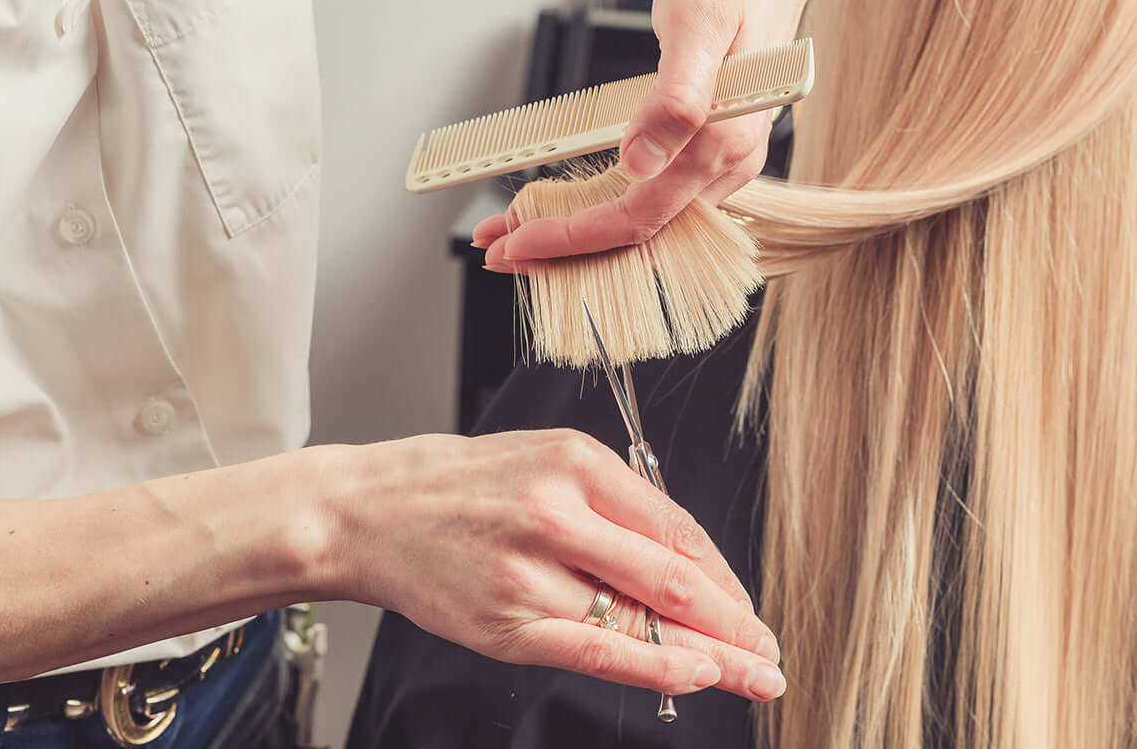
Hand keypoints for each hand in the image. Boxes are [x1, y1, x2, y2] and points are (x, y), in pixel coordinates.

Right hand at [313, 430, 785, 700]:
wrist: (366, 511)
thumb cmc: (459, 487)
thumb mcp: (543, 462)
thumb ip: (613, 506)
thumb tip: (685, 567)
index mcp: (577, 462)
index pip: (677, 529)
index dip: (724, 577)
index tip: (749, 606)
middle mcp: (559, 512)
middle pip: (673, 577)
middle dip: (735, 621)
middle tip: (770, 650)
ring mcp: (532, 570)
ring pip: (642, 619)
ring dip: (711, 653)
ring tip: (753, 675)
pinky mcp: (507, 620)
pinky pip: (598, 650)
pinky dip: (656, 665)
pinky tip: (698, 674)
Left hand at [476, 0, 808, 270]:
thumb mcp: (699, 23)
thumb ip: (677, 95)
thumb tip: (640, 162)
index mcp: (725, 144)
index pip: (640, 219)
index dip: (574, 238)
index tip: (520, 241)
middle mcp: (727, 165)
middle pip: (635, 234)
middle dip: (563, 246)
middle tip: (499, 247)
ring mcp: (718, 162)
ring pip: (639, 221)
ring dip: (575, 231)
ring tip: (517, 227)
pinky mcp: (704, 152)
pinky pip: (648, 197)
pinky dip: (598, 206)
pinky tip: (564, 204)